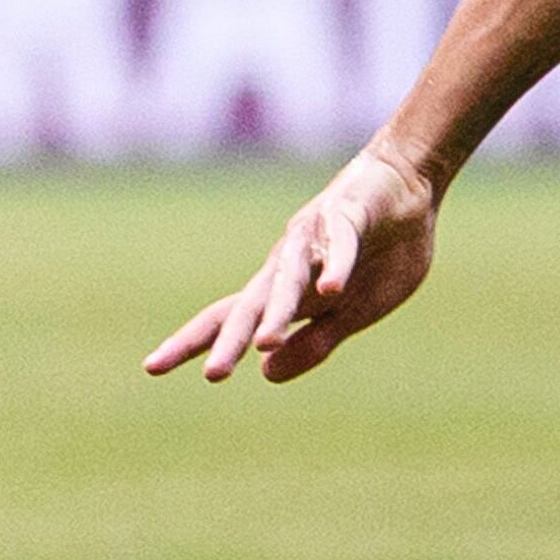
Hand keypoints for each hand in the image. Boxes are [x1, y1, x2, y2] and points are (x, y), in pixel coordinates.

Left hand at [145, 144, 439, 384]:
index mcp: (285, 289)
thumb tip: (266, 373)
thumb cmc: (380, 249)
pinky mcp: (349, 216)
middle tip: (213, 375)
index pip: (231, 318)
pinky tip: (331, 289)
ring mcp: (315, 239)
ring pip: (288, 279)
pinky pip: (340, 246)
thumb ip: (314, 341)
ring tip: (264, 342)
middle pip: (250, 304)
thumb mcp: (353, 312)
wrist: (407, 184)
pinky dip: (335, 266)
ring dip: (276, 311)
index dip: (193, 341)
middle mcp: (288, 263)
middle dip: (230, 339)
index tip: (152, 368)